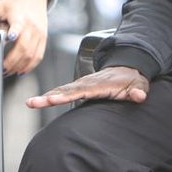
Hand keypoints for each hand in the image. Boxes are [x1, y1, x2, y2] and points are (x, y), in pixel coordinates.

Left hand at [0, 0, 48, 75]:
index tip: (10, 38)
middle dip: (13, 61)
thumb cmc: (13, 4)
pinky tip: (21, 70)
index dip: (15, 31)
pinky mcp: (43, 38)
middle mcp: (31, 25)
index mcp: (18, 16)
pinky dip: (30, 66)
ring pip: (32, 54)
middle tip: (3, 69)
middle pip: (24, 46)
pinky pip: (39, 56)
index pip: (18, 25)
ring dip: (20, 66)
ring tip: (9, 72)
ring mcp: (39, 33)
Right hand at [26, 66, 148, 109]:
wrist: (128, 68)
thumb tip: (139, 96)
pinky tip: (39, 102)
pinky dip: (51, 96)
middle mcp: (87, 82)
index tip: (54, 99)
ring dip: (46, 97)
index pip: (81, 91)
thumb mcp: (140, 85)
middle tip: (33, 103)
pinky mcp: (79, 87)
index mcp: (100, 84)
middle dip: (49, 97)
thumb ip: (139, 91)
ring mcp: (82, 84)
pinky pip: (63, 91)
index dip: (67, 95)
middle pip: (66, 90)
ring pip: (61, 90)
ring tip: (30, 103)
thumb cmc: (133, 80)